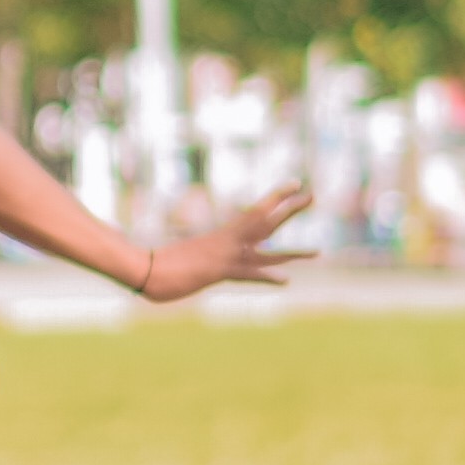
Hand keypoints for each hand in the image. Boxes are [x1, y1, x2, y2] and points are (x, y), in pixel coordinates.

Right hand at [135, 181, 314, 302]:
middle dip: (290, 209)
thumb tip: (199, 257)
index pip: (255, 212)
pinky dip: (267, 276)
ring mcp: (226, 255)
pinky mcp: (220, 271)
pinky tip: (285, 280)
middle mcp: (228, 241)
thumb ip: (199, 256)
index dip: (275, 198)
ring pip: (266, 249)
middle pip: (266, 221)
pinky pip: (249, 273)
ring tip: (318, 252)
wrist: (146, 268)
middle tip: (312, 195)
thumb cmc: (160, 263)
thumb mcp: (188, 257)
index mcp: (222, 235)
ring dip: (293, 252)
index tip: (294, 184)